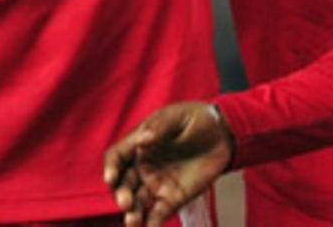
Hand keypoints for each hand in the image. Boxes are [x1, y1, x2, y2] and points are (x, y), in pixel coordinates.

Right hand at [102, 102, 233, 226]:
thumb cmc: (195, 119)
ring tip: (133, 222)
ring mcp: (157, 185)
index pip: (116, 158)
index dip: (110, 167)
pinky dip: (152, 224)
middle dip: (121, 194)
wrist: (222, 133)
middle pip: (123, 184)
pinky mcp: (173, 199)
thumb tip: (144, 138)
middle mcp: (143, 167)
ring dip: (132, 214)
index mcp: (138, 145)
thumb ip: (159, 127)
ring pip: (137, 203)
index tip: (111, 177)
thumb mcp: (176, 116)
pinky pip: (158, 214)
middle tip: (126, 202)